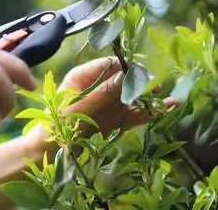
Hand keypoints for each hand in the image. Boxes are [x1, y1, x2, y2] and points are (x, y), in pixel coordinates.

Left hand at [61, 57, 176, 135]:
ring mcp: (108, 103)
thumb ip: (105, 92)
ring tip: (170, 100)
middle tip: (157, 90)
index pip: (111, 64)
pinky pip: (133, 114)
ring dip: (149, 99)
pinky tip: (166, 110)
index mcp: (83, 76)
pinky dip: (147, 113)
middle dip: (143, 84)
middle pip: (125, 80)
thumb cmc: (57, 127)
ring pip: (132, 97)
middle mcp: (98, 87)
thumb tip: (129, 75)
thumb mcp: (81, 107)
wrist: (48, 154)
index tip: (144, 75)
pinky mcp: (114, 120)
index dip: (128, 68)